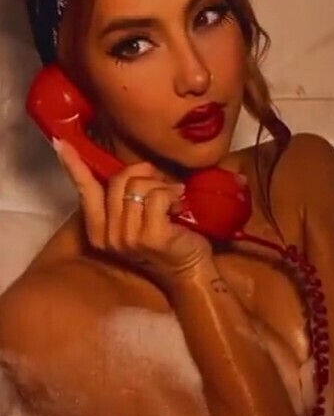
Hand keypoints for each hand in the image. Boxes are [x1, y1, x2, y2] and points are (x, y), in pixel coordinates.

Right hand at [54, 137, 212, 289]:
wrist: (190, 271)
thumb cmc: (167, 241)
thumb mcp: (137, 218)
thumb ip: (124, 198)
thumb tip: (126, 168)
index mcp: (98, 231)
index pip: (85, 191)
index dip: (75, 166)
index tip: (62, 144)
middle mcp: (108, 236)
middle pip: (119, 180)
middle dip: (146, 175)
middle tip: (163, 185)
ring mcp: (127, 237)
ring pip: (138, 186)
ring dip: (162, 187)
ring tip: (173, 201)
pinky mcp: (150, 236)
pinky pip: (157, 196)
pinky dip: (172, 196)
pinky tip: (179, 208)